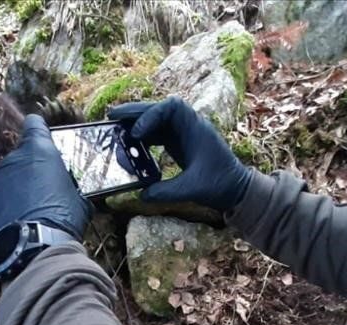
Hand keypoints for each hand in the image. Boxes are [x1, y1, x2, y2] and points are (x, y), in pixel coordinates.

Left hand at [0, 114, 92, 245]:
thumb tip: (69, 192)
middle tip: (37, 194)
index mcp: (41, 150)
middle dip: (27, 172)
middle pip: (20, 157)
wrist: (33, 246)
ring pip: (5, 177)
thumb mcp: (78, 199)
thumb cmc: (62, 220)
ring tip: (23, 212)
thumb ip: (68, 186)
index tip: (38, 139)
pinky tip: (9, 220)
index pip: (34, 124)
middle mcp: (14, 156)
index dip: (37, 130)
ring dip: (12, 189)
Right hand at [107, 97, 251, 211]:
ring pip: (156, 120)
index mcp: (196, 129)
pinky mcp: (179, 143)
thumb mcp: (191, 190)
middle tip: (111, 117)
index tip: (136, 134)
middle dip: (135, 112)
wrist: (235, 189)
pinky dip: (142, 136)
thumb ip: (166, 192)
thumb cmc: (219, 185)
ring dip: (136, 122)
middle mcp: (189, 126)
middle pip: (159, 109)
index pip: (171, 108)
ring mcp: (183, 133)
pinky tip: (129, 145)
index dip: (151, 115)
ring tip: (114, 128)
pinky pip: (157, 133)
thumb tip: (141, 194)